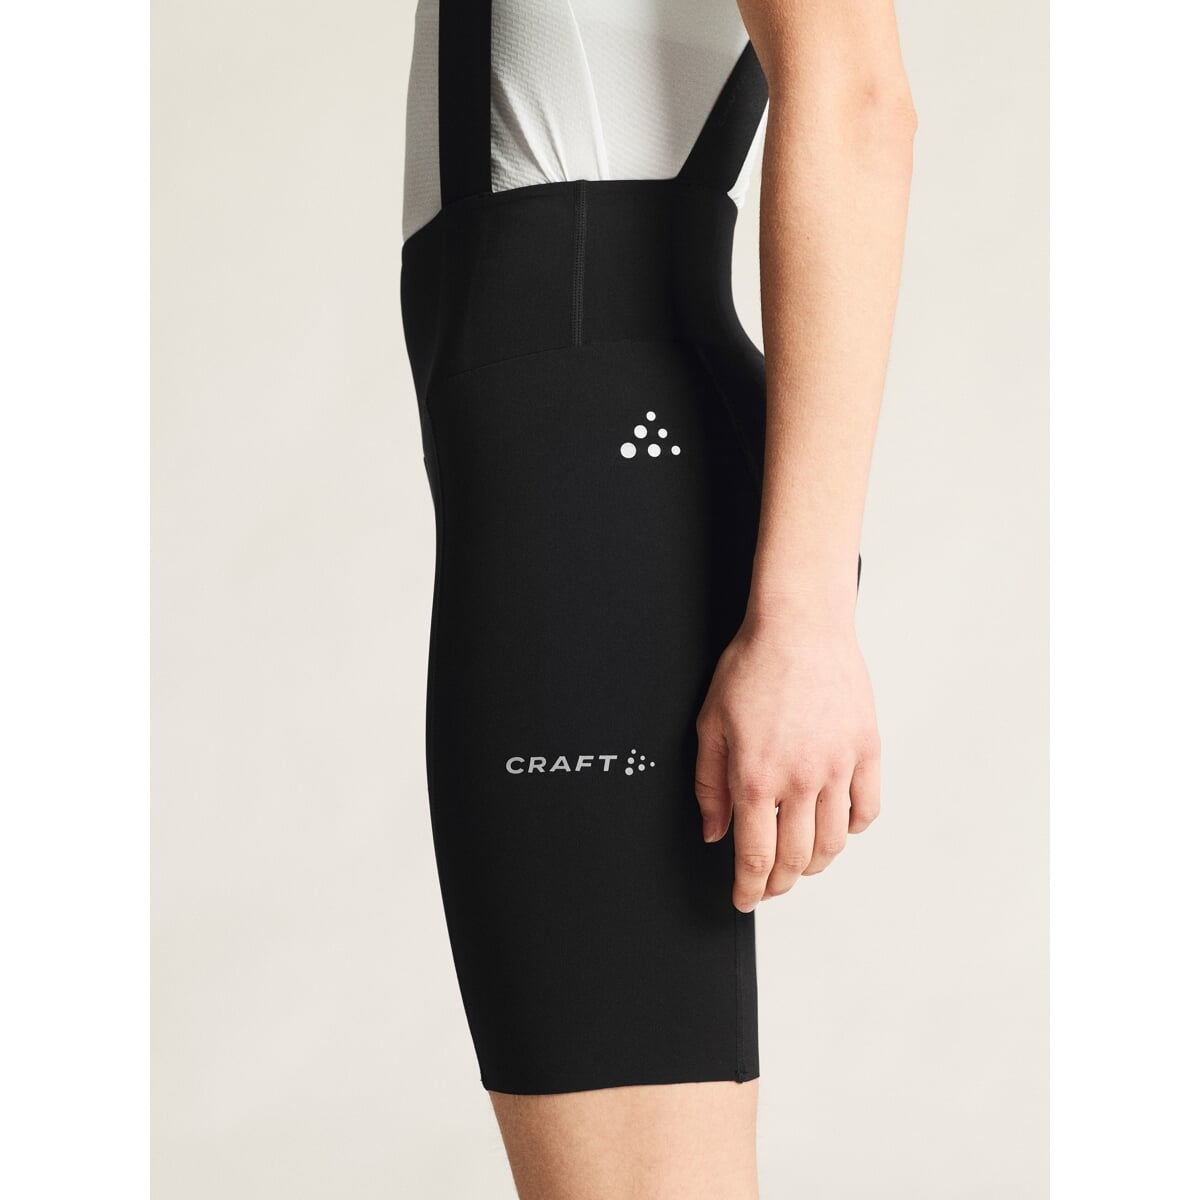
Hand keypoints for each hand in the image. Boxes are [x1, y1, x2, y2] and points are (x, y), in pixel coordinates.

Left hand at [694, 614, 880, 910]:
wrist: (799, 626)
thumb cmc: (752, 666)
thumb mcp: (710, 724)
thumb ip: (708, 784)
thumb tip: (714, 832)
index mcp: (756, 777)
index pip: (756, 856)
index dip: (748, 888)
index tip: (743, 899)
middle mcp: (800, 779)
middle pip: (797, 859)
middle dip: (779, 884)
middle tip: (769, 888)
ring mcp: (838, 767)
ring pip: (833, 842)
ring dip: (816, 865)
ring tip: (801, 865)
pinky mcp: (866, 750)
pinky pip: (866, 808)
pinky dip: (852, 829)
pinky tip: (838, 828)